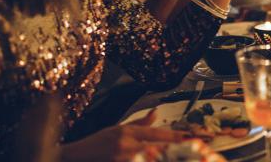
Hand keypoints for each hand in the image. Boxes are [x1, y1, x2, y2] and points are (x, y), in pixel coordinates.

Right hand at [60, 109, 185, 161]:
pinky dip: (150, 160)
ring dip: (165, 157)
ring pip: (151, 157)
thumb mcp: (117, 129)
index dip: (179, 136)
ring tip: (186, 156)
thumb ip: (139, 124)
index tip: (197, 137)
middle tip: (199, 149)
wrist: (72, 157)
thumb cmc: (96, 144)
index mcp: (128, 132)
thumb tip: (156, 112)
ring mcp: (122, 157)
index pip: (159, 133)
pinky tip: (157, 159)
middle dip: (178, 150)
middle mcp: (127, 144)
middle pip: (159, 147)